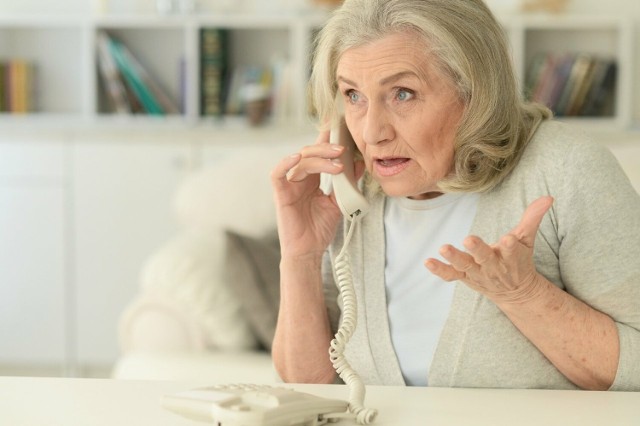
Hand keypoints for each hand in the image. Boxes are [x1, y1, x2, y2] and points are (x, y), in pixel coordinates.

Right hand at [271, 130, 363, 259]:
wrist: (309, 252)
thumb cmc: (320, 229)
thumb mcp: (339, 202)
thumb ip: (347, 183)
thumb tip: (358, 164)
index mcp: (311, 178)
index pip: (318, 152)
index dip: (326, 138)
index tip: (340, 125)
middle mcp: (299, 178)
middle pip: (309, 152)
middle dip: (326, 148)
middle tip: (343, 149)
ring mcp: (289, 185)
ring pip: (300, 161)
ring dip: (319, 158)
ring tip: (337, 162)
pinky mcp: (281, 194)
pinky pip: (278, 174)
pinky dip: (285, 163)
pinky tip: (297, 158)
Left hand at [424, 196, 553, 304]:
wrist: (515, 292)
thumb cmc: (519, 260)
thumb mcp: (527, 239)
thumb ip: (533, 218)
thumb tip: (548, 197)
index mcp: (511, 258)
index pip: (512, 251)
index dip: (510, 246)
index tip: (508, 239)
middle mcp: (494, 267)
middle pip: (486, 259)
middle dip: (478, 250)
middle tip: (469, 239)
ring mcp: (477, 274)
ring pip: (465, 267)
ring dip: (454, 258)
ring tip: (443, 248)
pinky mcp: (465, 277)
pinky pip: (451, 275)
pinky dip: (440, 270)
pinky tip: (428, 262)